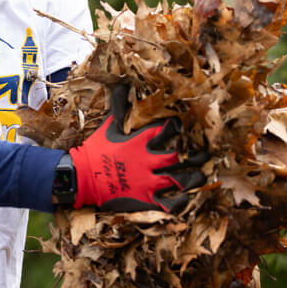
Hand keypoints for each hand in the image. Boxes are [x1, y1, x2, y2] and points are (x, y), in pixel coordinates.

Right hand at [68, 84, 206, 211]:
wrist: (82, 177)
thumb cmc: (96, 150)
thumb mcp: (108, 126)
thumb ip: (119, 106)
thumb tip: (121, 84)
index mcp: (142, 142)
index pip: (168, 130)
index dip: (178, 127)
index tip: (182, 127)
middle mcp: (149, 161)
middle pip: (183, 156)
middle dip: (197, 155)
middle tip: (204, 153)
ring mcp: (149, 182)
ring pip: (184, 180)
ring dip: (194, 177)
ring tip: (199, 174)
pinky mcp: (146, 199)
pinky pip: (172, 204)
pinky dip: (182, 201)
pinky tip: (185, 196)